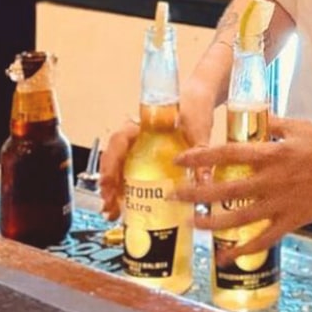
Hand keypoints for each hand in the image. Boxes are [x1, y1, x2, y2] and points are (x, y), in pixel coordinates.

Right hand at [99, 82, 215, 220]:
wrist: (199, 98)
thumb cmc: (195, 107)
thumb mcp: (199, 128)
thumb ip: (200, 149)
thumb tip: (203, 179)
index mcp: (143, 124)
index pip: (119, 141)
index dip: (111, 162)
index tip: (108, 182)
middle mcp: (135, 136)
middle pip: (113, 159)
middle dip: (108, 185)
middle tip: (110, 206)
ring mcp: (138, 147)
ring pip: (118, 168)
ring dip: (113, 190)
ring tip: (113, 212)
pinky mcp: (146, 157)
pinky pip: (130, 173)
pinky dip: (126, 190)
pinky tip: (126, 208)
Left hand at [173, 116, 311, 262]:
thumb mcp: (300, 127)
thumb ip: (273, 124)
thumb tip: (255, 116)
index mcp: (272, 154)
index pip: (228, 154)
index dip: (202, 156)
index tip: (180, 159)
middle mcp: (271, 180)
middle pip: (226, 190)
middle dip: (196, 193)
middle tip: (175, 194)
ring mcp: (281, 203)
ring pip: (238, 218)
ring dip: (212, 222)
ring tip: (192, 222)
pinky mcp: (291, 221)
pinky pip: (262, 240)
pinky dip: (242, 251)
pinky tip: (225, 258)